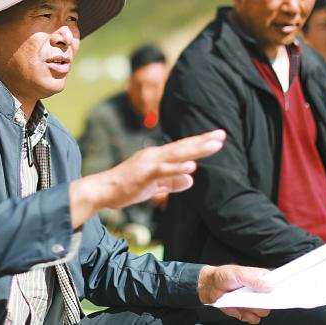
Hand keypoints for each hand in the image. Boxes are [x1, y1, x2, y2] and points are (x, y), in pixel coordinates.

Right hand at [69, 130, 224, 226]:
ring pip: (177, 154)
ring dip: (196, 149)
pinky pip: (163, 170)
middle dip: (204, 141)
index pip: (182, 149)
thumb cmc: (125, 188)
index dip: (200, 144)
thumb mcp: (154, 187)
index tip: (217, 138)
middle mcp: (154, 155)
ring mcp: (149, 162)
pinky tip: (192, 166)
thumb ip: (172, 181)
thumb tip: (191, 179)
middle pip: (183, 147)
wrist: (103, 190)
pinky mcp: (144, 173)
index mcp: (157, 157)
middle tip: (222, 134)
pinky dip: (177, 167)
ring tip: (214, 145)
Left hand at [198, 265, 270, 323]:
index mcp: (261, 278)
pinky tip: (238, 307)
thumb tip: (269, 285)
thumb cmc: (223, 276)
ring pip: (263, 311)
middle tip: (250, 295)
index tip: (274, 292)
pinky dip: (246, 315)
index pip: (277, 284)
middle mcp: (260, 291)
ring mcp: (255, 303)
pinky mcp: (248, 313)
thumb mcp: (236, 273)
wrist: (209, 287)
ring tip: (240, 299)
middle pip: (272, 301)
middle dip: (262, 301)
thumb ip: (252, 278)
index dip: (279, 289)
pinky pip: (254, 319)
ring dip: (252, 308)